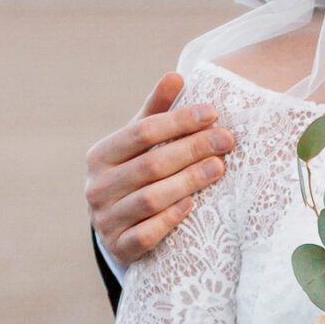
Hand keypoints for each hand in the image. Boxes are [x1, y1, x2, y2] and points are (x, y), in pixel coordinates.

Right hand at [85, 74, 235, 265]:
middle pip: (150, 165)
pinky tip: (193, 205)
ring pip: (150, 199)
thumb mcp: (139, 146)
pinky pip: (146, 234)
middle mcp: (97, 188)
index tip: (213, 113)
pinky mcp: (119, 249)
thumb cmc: (134, 176)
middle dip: (192, 149)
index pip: (141, 132)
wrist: (115, 230)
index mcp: (100, 156)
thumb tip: (176, 75)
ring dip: (188, 182)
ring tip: (219, 168)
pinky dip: (170, 219)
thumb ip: (156, 113)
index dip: (178, 121)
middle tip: (227, 140)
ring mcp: (106, 221)